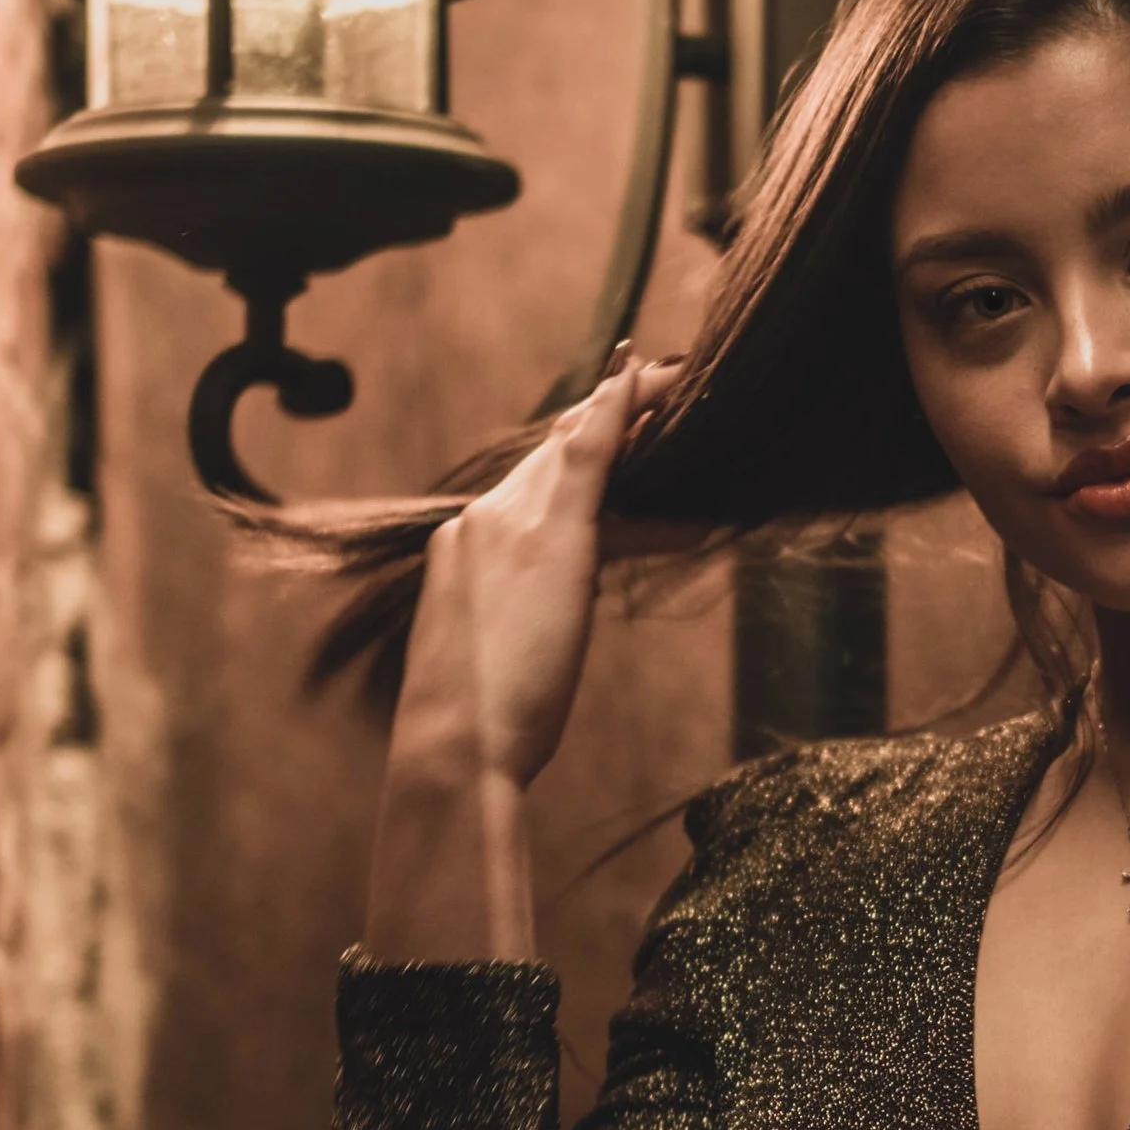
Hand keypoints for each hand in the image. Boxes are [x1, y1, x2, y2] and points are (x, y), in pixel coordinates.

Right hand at [402, 349, 677, 793]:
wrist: (453, 747)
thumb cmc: (477, 724)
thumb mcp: (496, 652)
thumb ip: (521, 612)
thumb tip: (560, 605)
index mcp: (462, 547)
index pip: (527, 481)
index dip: (569, 442)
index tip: (602, 415)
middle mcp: (481, 521)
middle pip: (552, 452)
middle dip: (605, 416)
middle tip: (656, 382)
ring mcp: (511, 523)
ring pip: (577, 447)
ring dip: (627, 413)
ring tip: (676, 387)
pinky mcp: (552, 537)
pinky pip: (593, 457)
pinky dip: (622, 414)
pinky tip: (653, 383)